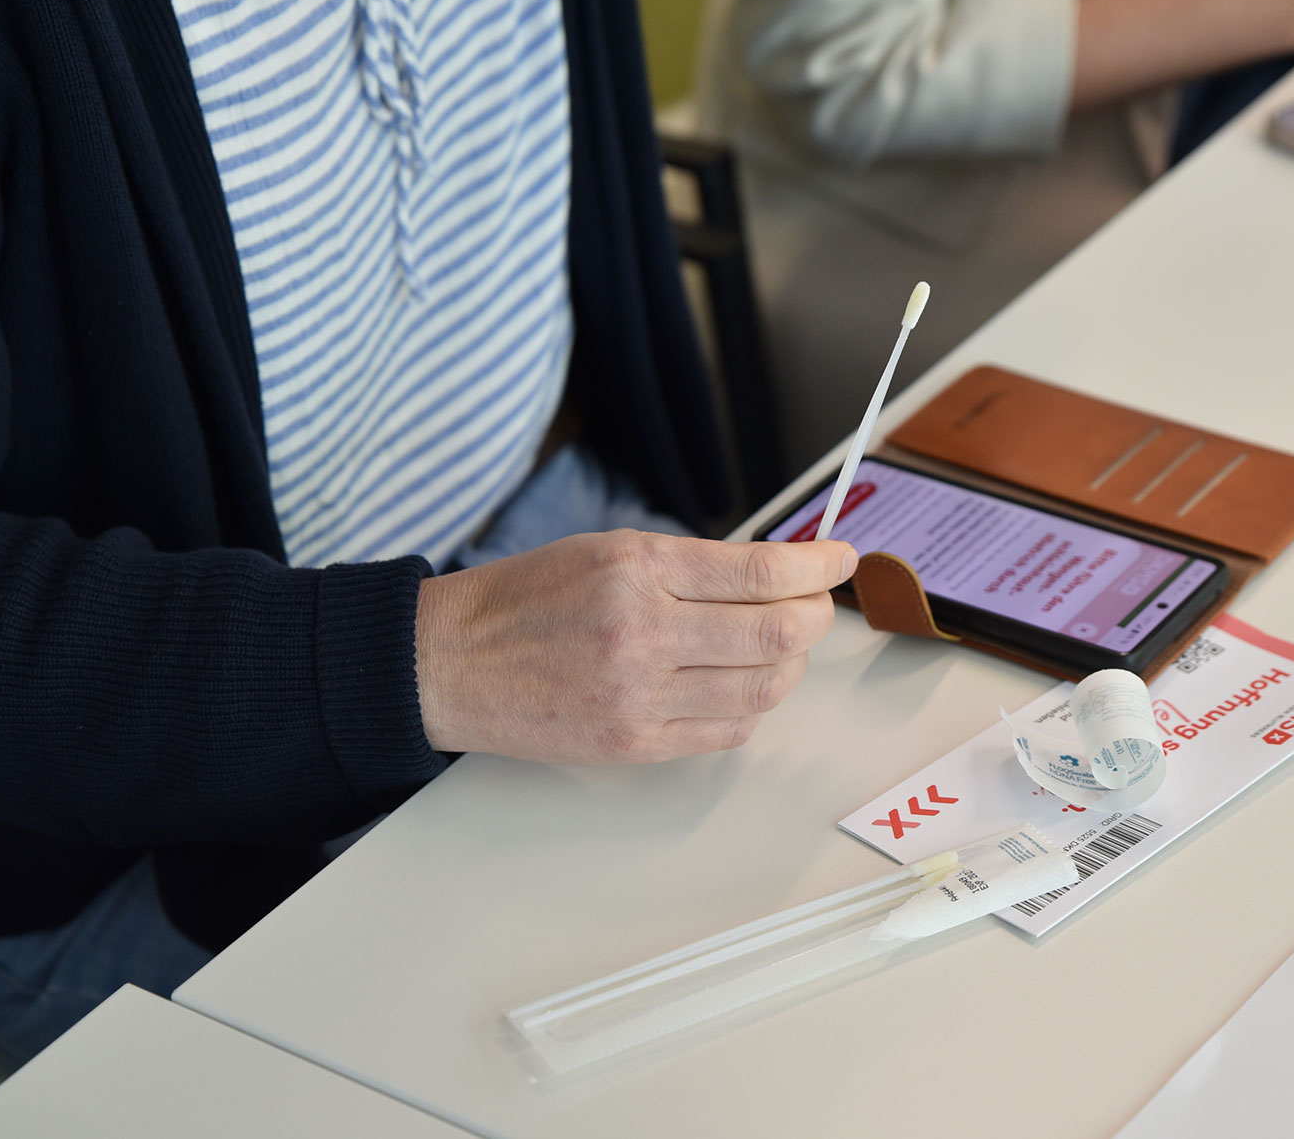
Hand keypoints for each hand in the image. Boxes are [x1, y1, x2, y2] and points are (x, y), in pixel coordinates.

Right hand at [414, 531, 856, 762]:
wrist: (453, 662)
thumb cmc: (528, 599)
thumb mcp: (608, 550)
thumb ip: (691, 565)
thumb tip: (775, 573)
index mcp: (638, 569)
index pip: (761, 571)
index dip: (817, 566)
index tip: (840, 559)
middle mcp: (644, 631)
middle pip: (776, 631)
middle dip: (815, 616)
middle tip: (819, 604)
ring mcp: (641, 694)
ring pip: (763, 687)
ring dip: (789, 664)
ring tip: (779, 645)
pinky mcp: (635, 743)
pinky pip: (728, 731)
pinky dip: (752, 706)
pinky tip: (741, 684)